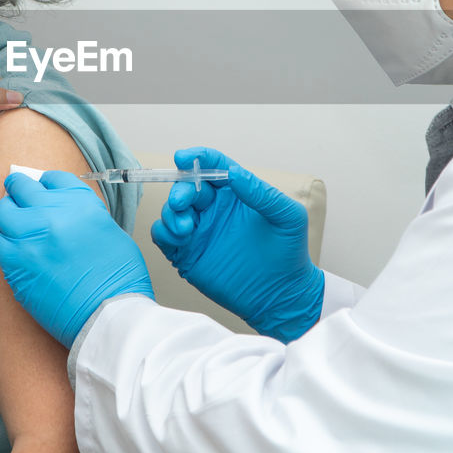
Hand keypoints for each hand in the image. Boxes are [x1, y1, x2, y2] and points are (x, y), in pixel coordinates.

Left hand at [0, 171, 153, 346]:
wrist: (109, 315)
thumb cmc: (117, 278)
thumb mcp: (108, 230)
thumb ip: (80, 213)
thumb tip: (60, 209)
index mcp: (79, 202)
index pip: (51, 178)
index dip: (44, 183)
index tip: (41, 187)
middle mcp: (51, 215)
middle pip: (20, 188)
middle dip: (18, 190)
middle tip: (17, 194)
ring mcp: (29, 239)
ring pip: (3, 214)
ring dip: (9, 217)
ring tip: (16, 225)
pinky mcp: (14, 266)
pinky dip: (5, 243)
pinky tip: (16, 250)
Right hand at [151, 147, 323, 342]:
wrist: (280, 295)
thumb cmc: (289, 252)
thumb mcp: (287, 217)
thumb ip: (262, 194)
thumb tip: (234, 173)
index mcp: (234, 194)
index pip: (212, 166)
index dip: (196, 157)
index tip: (184, 158)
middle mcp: (213, 209)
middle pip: (185, 186)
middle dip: (179, 189)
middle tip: (182, 202)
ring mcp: (199, 231)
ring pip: (171, 210)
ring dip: (171, 213)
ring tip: (187, 229)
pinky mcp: (187, 254)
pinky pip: (163, 236)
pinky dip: (163, 232)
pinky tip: (180, 239)